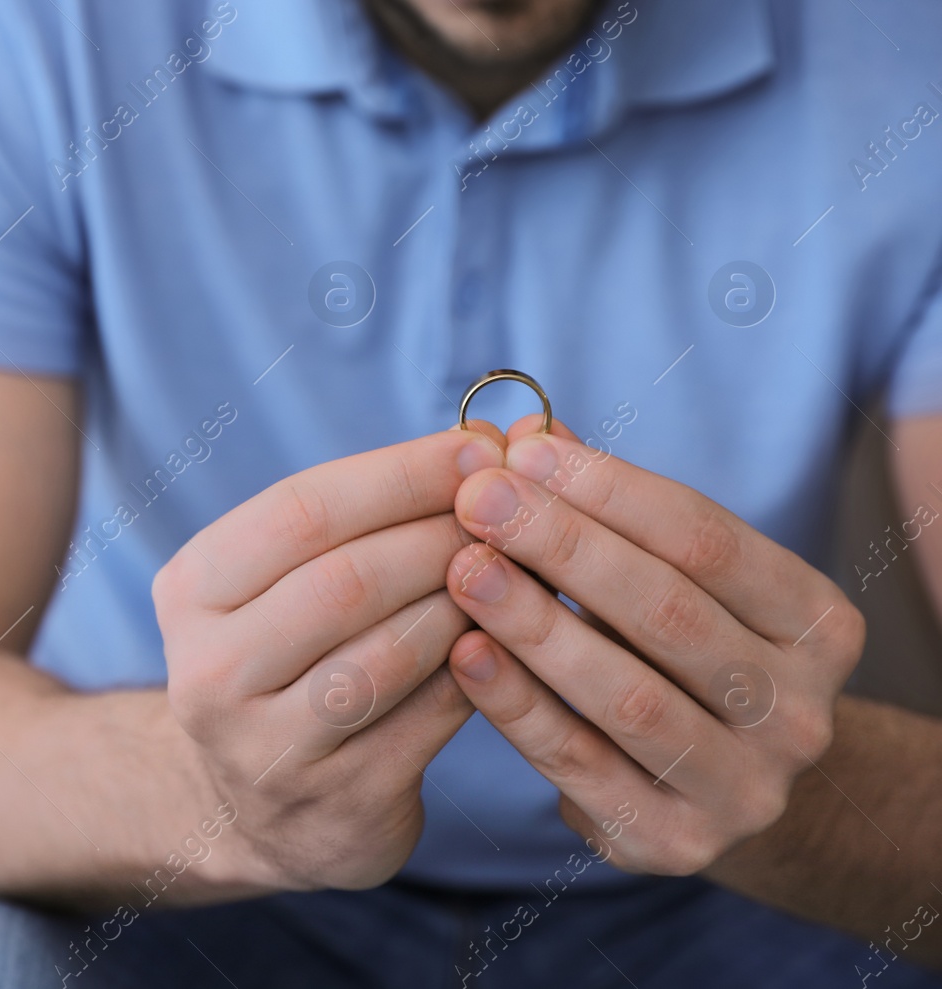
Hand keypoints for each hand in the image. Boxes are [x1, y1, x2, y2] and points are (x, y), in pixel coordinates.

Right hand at [153, 425, 506, 889]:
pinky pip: (432, 716)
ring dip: (471, 600)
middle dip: (443, 532)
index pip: (300, 510)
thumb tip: (496, 439)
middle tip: (514, 508)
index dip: (400, 473)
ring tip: (518, 567)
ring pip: (391, 653)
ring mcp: (268, 748)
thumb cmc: (291, 659)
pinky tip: (514, 635)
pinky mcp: (341, 803)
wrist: (256, 808)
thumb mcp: (283, 582)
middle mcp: (209, 673)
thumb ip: (366, 515)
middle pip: (346, 580)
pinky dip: (484, 666)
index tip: (481, 446)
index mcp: (189, 592)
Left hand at [443, 415, 863, 873]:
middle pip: (670, 612)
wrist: (720, 789)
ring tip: (463, 569)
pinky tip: (464, 655)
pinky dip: (517, 707)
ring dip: (536, 625)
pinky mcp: (674, 841)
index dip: (610, 490)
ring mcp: (746, 786)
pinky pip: (581, 764)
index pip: (708, 540)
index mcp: (817, 624)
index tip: (521, 452)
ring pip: (629, 695)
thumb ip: (608, 512)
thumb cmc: (681, 655)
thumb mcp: (670, 580)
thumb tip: (530, 433)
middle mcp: (799, 710)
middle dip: (564, 546)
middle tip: (477, 500)